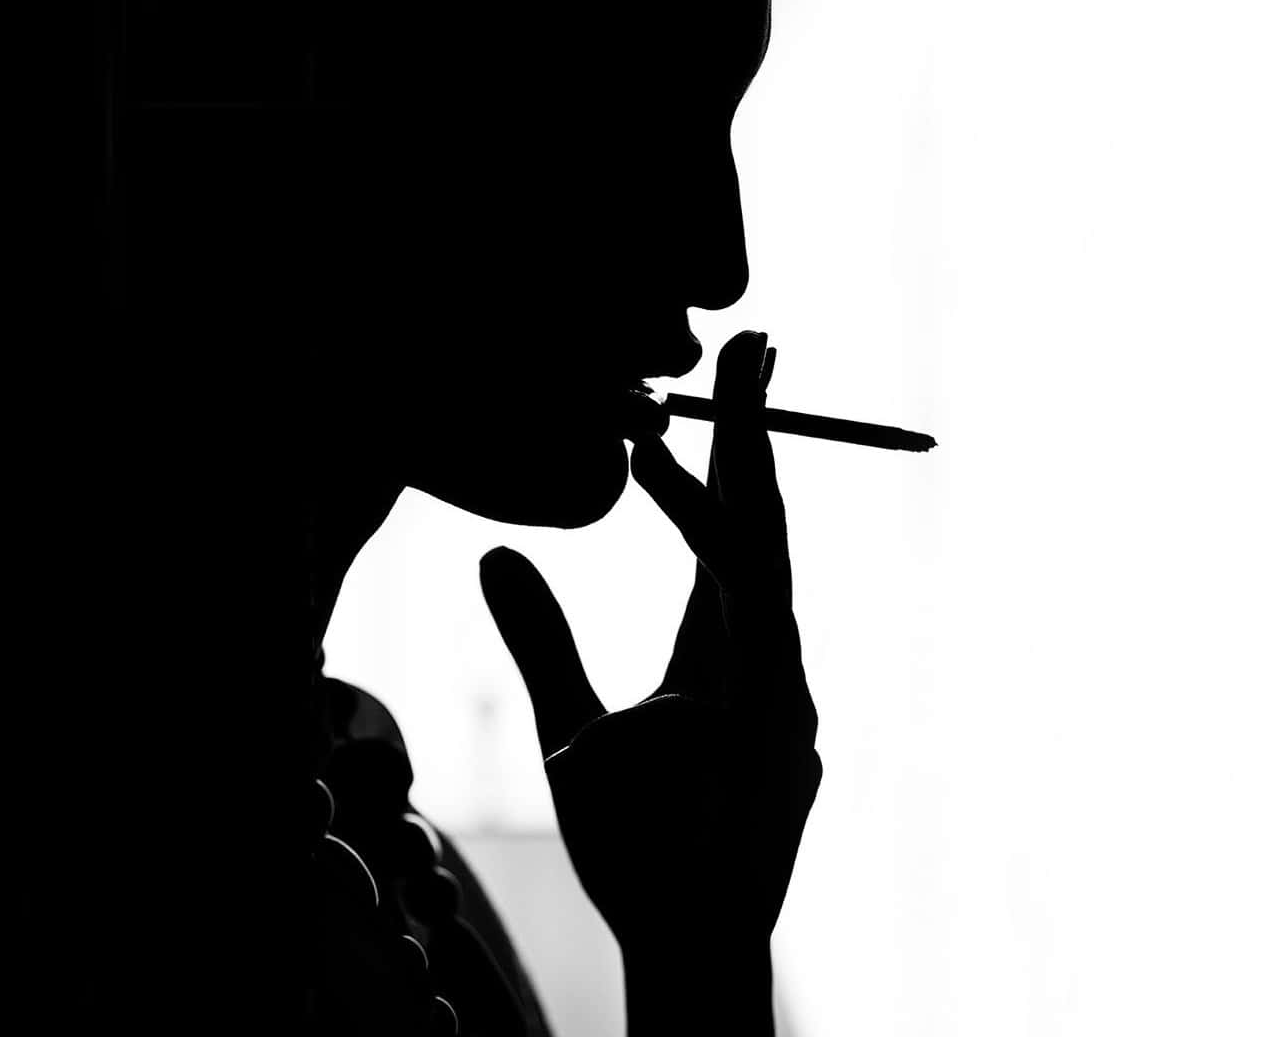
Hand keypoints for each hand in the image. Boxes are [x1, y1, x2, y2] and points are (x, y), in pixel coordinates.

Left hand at [479, 331, 819, 955]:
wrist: (684, 936)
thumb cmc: (643, 841)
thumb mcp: (572, 722)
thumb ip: (540, 636)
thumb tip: (498, 553)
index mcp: (720, 646)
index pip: (730, 524)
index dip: (728, 448)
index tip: (720, 378)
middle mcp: (759, 654)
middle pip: (763, 520)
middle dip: (758, 431)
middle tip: (756, 341)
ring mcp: (779, 691)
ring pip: (758, 561)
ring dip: (723, 481)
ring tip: (684, 411)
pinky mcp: (778, 731)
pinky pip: (742, 629)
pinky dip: (706, 558)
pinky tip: (670, 491)